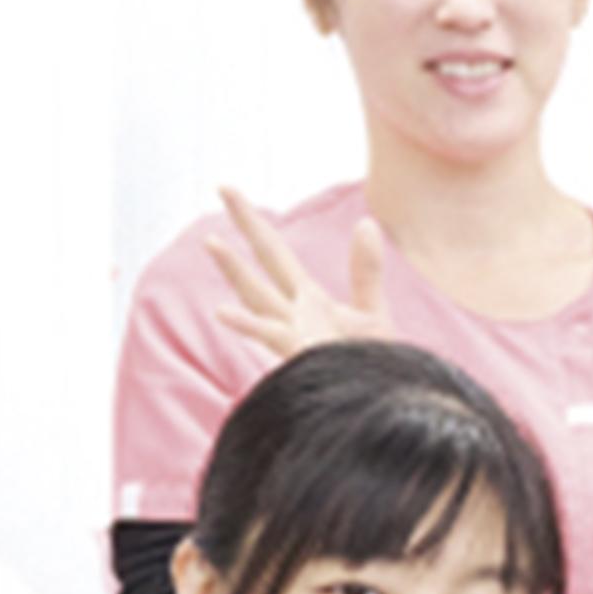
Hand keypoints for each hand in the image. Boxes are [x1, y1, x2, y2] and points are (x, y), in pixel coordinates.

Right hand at [206, 188, 389, 358]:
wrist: (379, 405)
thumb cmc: (373, 367)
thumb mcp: (373, 312)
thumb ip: (365, 270)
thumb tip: (366, 222)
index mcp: (306, 300)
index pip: (272, 253)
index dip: (252, 223)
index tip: (228, 191)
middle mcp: (292, 314)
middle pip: (260, 263)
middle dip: (244, 226)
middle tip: (222, 188)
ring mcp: (293, 335)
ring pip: (257, 297)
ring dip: (235, 272)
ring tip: (212, 243)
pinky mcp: (300, 355)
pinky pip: (271, 337)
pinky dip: (247, 324)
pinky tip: (223, 312)